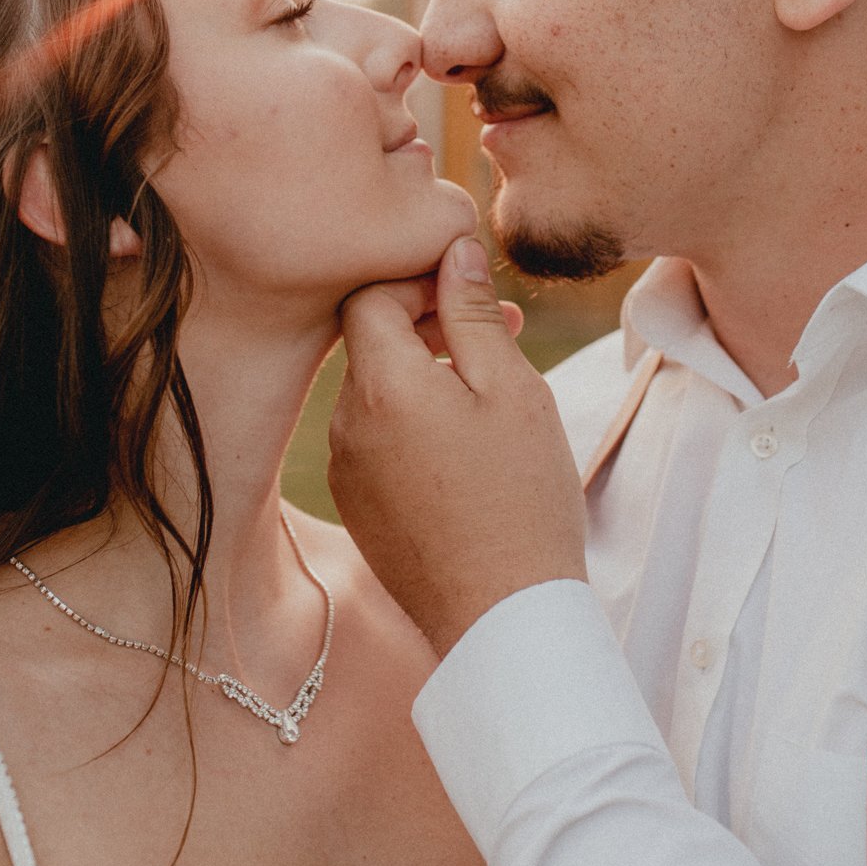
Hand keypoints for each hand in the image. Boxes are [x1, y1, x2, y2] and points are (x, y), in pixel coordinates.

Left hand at [329, 236, 587, 656]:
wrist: (500, 614)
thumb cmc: (520, 496)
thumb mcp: (511, 389)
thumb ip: (472, 313)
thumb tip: (452, 250)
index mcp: (380, 383)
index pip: (370, 293)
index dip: (418, 278)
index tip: (472, 290)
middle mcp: (347, 422)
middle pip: (370, 341)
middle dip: (429, 324)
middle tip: (501, 331)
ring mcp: (346, 469)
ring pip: (377, 392)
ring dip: (424, 376)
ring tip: (492, 394)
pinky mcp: (359, 507)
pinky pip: (377, 440)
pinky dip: (414, 424)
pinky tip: (468, 448)